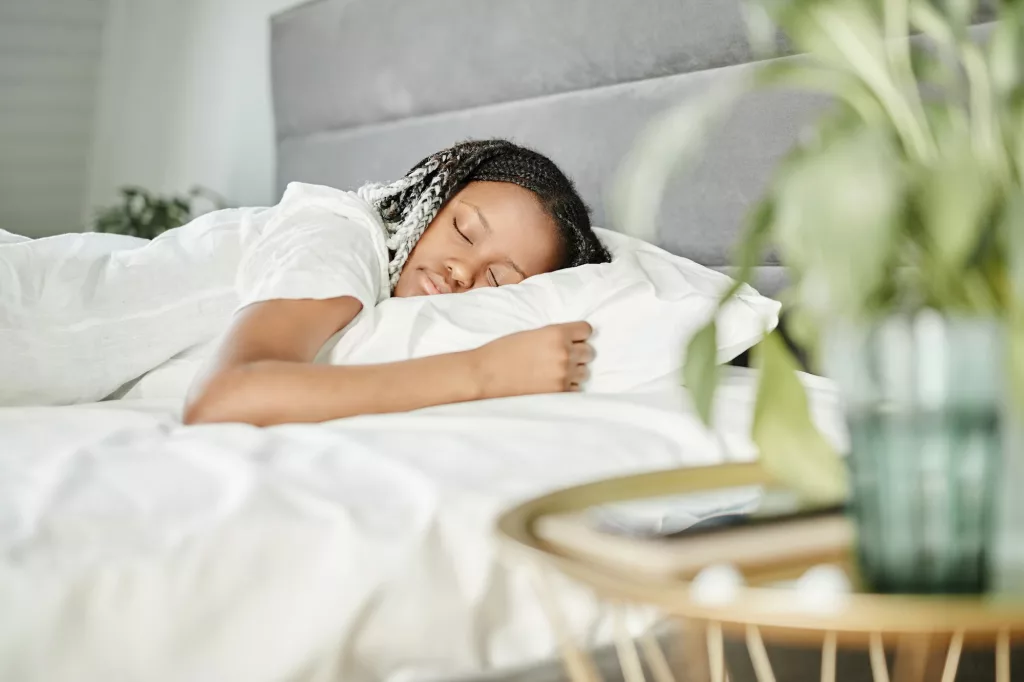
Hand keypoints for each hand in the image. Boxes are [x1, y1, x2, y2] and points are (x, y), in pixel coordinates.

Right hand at [472, 322, 594, 398]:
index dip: (579, 335)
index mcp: (557, 333)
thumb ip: (554, 336)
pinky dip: (567, 386)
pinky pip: (576, 388)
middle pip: (589, 352)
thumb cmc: (503, 351)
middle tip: (561, 357)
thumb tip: (572, 342)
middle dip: (578, 354)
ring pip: (585, 371)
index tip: (573, 339)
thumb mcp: (531, 334)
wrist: (484, 374)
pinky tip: (551, 383)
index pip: (586, 330)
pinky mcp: (559, 392)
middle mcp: (564, 353)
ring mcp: (563, 374)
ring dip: (574, 371)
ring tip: (555, 372)